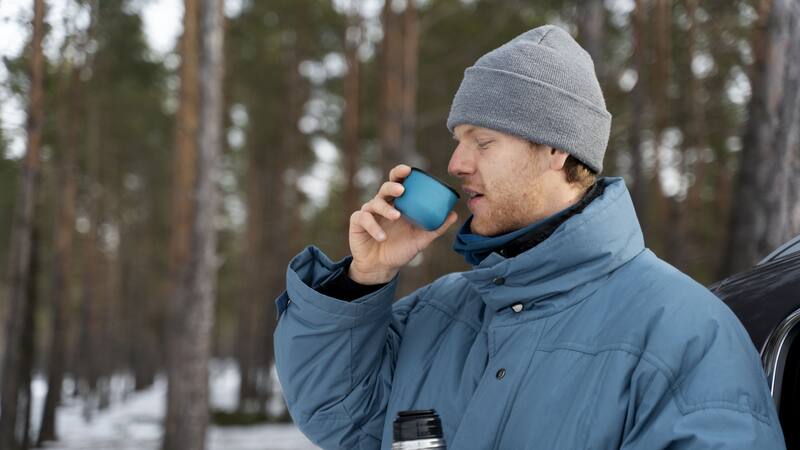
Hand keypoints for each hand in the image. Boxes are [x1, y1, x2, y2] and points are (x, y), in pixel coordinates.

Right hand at [348, 164, 457, 284]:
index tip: (409, 170)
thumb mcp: (421, 239)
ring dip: (386, 208)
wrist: (382, 268)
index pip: (398, 182)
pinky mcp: (358, 223)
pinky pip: (363, 219)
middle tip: (402, 191)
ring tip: (396, 216)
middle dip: (392, 186)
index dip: (401, 173)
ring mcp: (369, 213)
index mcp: (397, 203)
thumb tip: (454, 214)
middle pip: (385, 188)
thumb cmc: (400, 249)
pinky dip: (374, 226)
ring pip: (375, 203)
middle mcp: (383, 205)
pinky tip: (382, 236)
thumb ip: (436, 227)